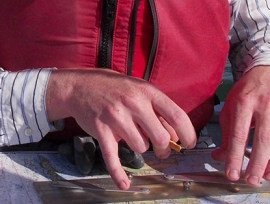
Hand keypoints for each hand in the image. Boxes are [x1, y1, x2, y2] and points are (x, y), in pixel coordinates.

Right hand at [46, 69, 196, 189]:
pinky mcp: (101, 130)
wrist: (80, 86)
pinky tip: (125, 184)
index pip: (177, 116)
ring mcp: (116, 117)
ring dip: (140, 148)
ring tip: (134, 139)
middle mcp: (133, 103)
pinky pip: (113, 156)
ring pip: (140, 147)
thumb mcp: (139, 91)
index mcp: (147, 92)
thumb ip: (158, 111)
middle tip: (161, 150)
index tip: (189, 144)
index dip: (188, 134)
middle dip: (164, 149)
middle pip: (160, 138)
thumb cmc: (114, 88)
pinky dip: (118, 173)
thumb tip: (176, 136)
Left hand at [212, 66, 269, 184]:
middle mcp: (267, 105)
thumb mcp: (231, 107)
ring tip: (268, 177)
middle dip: (257, 164)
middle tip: (252, 181)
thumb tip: (219, 158)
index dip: (234, 156)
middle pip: (264, 139)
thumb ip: (226, 133)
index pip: (239, 134)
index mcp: (245, 102)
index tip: (232, 174)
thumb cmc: (247, 94)